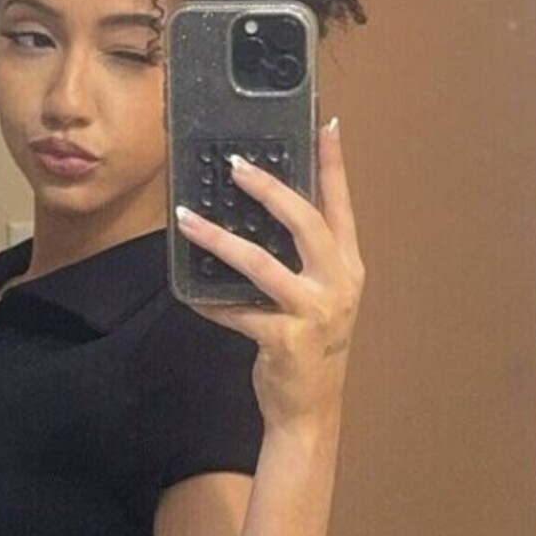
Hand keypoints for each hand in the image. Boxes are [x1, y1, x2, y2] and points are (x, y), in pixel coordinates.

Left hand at [175, 118, 364, 428]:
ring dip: (219, 239)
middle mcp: (338, 284)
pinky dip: (209, 301)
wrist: (309, 409)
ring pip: (262, 263)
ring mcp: (314, 312)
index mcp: (348, 267)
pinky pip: (237, 311)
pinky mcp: (285, 339)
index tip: (324, 126)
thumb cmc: (310, 347)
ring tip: (187, 219)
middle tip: (235, 165)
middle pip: (306, 222)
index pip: (342, 205)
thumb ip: (304, 259)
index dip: (334, 165)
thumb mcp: (319, 297)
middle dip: (269, 188)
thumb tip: (263, 214)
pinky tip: (188, 292)